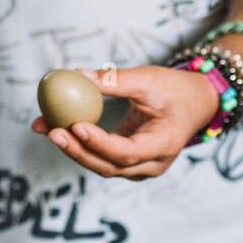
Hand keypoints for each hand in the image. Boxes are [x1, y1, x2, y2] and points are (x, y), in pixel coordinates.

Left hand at [31, 65, 219, 179]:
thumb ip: (114, 80)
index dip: (99, 142)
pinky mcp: (129, 163)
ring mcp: (140, 168)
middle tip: (51, 131)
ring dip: (73, 148)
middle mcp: (152, 164)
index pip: (127, 151)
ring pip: (102, 165)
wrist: (196, 103)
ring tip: (45, 128)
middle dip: (77, 150)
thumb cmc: (176, 90)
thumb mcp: (149, 79)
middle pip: (109, 165)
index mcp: (164, 145)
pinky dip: (80, 145)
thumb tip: (76, 75)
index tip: (75, 125)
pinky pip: (101, 158)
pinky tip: (56, 129)